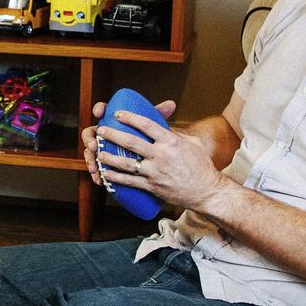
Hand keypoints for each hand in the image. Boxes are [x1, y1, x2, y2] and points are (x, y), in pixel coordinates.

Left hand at [95, 103, 229, 210]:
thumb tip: (163, 126)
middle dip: (113, 135)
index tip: (118, 114)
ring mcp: (155, 172)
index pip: (147, 125)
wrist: (207, 191)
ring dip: (110, 157)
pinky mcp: (152, 187)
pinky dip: (116, 178)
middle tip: (101, 130)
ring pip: (126, 163)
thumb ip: (175, 134)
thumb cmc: (201, 166)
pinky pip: (130, 182)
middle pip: (131, 142)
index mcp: (171, 142)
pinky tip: (105, 174)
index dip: (130, 118)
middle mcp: (162, 156)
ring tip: (98, 152)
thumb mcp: (192, 143)